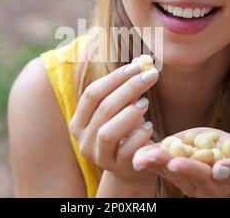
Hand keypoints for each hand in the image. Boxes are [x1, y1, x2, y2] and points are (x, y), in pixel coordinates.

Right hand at [69, 60, 159, 182]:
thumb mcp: (121, 109)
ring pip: (107, 132)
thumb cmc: (126, 131)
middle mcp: (84, 140)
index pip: (91, 94)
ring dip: (128, 114)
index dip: (114, 78)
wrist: (133, 167)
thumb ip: (125, 89)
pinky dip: (138, 136)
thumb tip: (140, 60)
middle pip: (103, 108)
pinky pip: (126, 151)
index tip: (136, 66)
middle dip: (128, 88)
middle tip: (150, 75)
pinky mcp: (118, 169)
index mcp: (79, 122)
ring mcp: (100, 157)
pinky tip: (149, 127)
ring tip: (145, 103)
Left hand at [132, 127, 229, 196]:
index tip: (177, 163)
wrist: (228, 164)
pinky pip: (161, 168)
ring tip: (142, 156)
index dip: (191, 168)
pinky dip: (149, 161)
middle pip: (184, 175)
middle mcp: (202, 187)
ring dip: (155, 163)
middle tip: (155, 156)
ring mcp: (187, 182)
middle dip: (166, 164)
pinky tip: (138, 156)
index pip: (205, 175)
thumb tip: (219, 171)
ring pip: (170, 173)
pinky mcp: (175, 174)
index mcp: (220, 182)